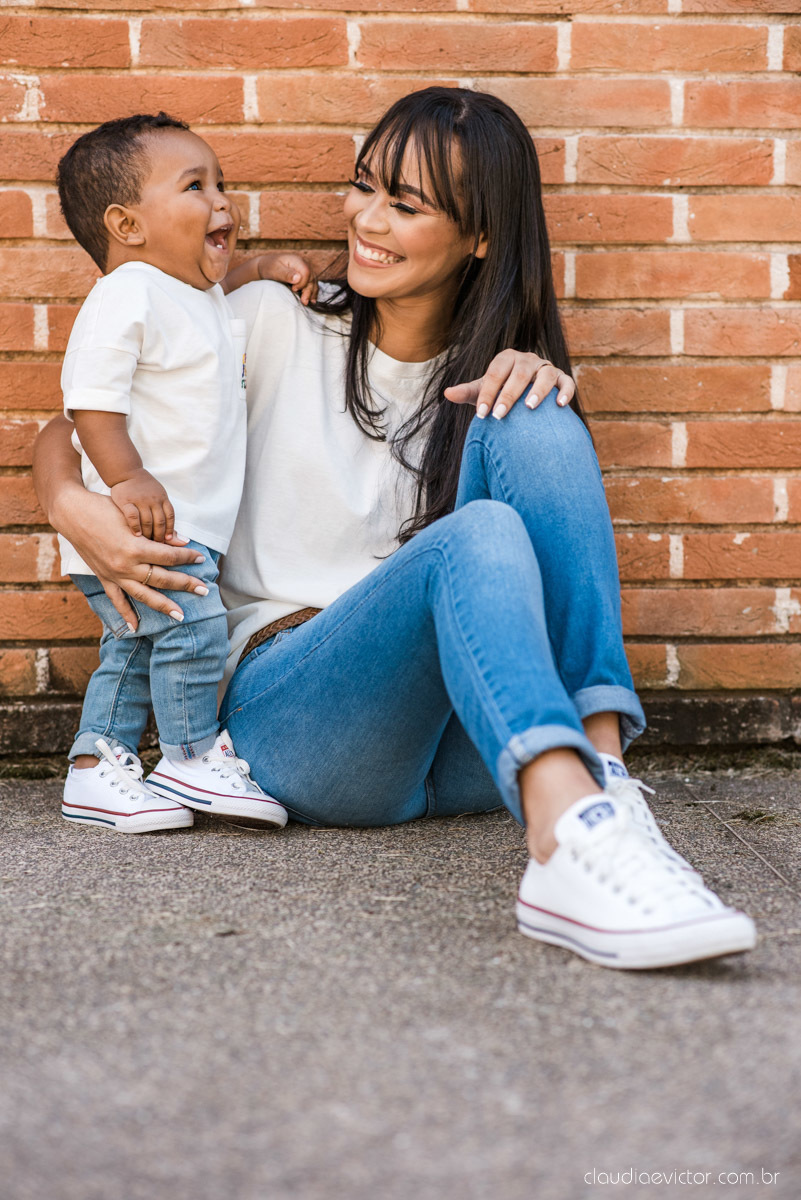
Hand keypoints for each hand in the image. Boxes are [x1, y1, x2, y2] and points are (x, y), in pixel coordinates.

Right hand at [55, 489, 207, 628]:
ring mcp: (114, 574)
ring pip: (144, 595)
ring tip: (180, 615)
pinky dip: (126, 614)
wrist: (72, 512)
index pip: (169, 557)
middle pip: (162, 579)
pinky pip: (117, 600)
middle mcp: (126, 566)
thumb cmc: (104, 508)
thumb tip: (182, 541)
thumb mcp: (132, 517)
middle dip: (186, 584)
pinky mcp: (104, 578)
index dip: (187, 556)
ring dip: (163, 606)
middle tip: (204, 590)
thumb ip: (157, 533)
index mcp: (135, 548)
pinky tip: (136, 627)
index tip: (201, 557)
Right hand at [110, 469, 174, 542]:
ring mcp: (140, 500)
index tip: (168, 540)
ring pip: (147, 521)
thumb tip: (179, 536)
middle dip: (160, 535)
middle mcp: (153, 499)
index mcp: (162, 498)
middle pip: (160, 521)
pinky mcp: (126, 501)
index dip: (170, 530)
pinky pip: (133, 516)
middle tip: (157, 545)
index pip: (170, 516)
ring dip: (149, 534)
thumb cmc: (144, 488)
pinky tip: (137, 535)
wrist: (126, 472)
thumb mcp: (158, 496)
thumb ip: (164, 513)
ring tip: (147, 543)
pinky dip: (136, 527)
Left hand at [258, 252, 317, 305]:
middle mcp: (303, 264)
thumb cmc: (269, 267)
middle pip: (311, 278)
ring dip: (312, 293)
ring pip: (313, 282)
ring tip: (309, 303)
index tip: (293, 290)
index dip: (302, 283)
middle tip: (304, 302)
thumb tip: (298, 278)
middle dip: (309, 290)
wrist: (266, 266)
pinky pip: (311, 284)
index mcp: (297, 260)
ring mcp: (304, 270)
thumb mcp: (275, 270)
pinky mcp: (304, 277)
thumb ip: (286, 274)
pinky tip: (311, 300)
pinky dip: (312, 292)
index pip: (306, 272)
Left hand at [444, 350, 574, 419]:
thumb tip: (446, 394)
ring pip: (546, 374)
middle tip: (499, 416)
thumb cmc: (500, 392)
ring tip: (529, 407)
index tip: (481, 414)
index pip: (496, 372)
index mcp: (506, 358)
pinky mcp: (562, 379)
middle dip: (508, 394)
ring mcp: (546, 368)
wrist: (524, 397)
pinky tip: (559, 406)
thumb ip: (468, 393)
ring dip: (538, 390)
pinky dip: (565, 392)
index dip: (488, 392)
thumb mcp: (484, 391)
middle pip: (520, 372)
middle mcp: (528, 360)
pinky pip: (567, 382)